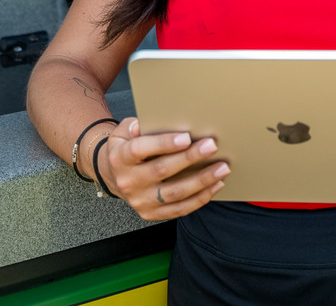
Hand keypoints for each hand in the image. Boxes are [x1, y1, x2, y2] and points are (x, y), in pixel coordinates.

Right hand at [98, 118, 228, 220]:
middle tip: (212, 146)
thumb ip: (136, 126)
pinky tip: (215, 185)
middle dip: (190, 158)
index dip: (164, 143)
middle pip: (162, 170)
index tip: (186, 137)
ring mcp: (140, 201)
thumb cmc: (126, 147)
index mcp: (120, 158)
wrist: (113, 175)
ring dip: (202, 181)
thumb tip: (151, 122)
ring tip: (222, 168)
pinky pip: (180, 209)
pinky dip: (200, 198)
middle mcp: (128, 182)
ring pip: (175, 193)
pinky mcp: (151, 214)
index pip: (141, 150)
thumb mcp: (124, 131)